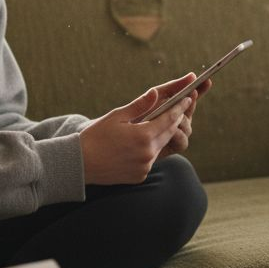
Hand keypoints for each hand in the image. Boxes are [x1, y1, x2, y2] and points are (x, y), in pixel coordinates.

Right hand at [78, 74, 210, 184]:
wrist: (80, 164)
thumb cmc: (95, 136)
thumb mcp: (117, 116)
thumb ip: (140, 105)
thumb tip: (156, 92)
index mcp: (143, 136)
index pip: (170, 119)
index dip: (180, 107)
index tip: (188, 97)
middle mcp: (148, 154)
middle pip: (169, 133)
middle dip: (174, 120)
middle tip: (178, 107)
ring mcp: (145, 167)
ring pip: (161, 146)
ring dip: (162, 134)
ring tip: (158, 123)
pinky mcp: (140, 175)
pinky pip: (151, 159)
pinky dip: (150, 149)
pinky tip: (141, 142)